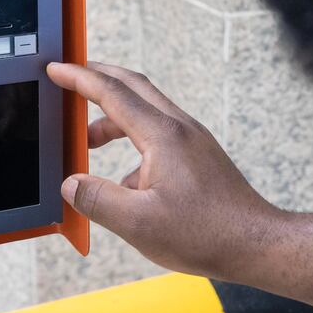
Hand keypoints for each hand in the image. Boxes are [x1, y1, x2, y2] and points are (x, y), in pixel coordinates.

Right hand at [46, 61, 278, 280]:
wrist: (255, 243)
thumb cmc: (207, 233)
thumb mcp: (138, 223)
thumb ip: (97, 200)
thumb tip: (71, 185)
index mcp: (162, 135)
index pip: (112, 93)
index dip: (79, 78)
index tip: (57, 69)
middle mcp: (179, 128)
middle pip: (132, 86)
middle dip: (97, 79)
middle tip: (70, 79)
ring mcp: (192, 139)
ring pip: (145, 111)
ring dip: (113, 117)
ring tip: (89, 142)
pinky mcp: (198, 155)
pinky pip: (158, 135)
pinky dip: (133, 142)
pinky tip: (126, 182)